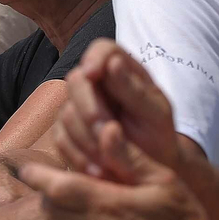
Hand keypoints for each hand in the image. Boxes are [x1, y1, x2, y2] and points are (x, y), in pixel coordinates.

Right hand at [55, 40, 180, 179]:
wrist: (151, 169)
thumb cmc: (157, 135)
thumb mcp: (155, 113)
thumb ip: (134, 89)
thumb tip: (113, 62)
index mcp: (122, 70)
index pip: (101, 49)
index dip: (93, 58)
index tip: (92, 73)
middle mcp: (95, 84)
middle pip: (76, 80)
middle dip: (89, 108)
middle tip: (106, 130)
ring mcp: (76, 106)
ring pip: (66, 113)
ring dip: (87, 137)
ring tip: (112, 158)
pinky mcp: (66, 131)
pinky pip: (61, 139)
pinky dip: (79, 155)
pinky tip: (100, 170)